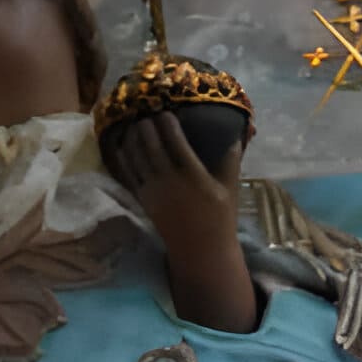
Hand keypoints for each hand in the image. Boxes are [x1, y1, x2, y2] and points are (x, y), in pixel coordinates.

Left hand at [108, 113, 259, 332]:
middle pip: (150, 144)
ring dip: (133, 137)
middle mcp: (168, 180)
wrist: (200, 250)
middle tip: (147, 113)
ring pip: (135, 156)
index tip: (166, 111)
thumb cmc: (219, 216)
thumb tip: (238, 131)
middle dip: (146, 125)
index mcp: (192, 174)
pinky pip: (128, 172)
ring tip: (135, 124)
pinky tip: (123, 144)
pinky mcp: (142, 199)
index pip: (174, 140)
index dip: (167, 122)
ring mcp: (152, 190)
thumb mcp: (230, 186)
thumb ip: (231, 157)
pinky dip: (123, 156)